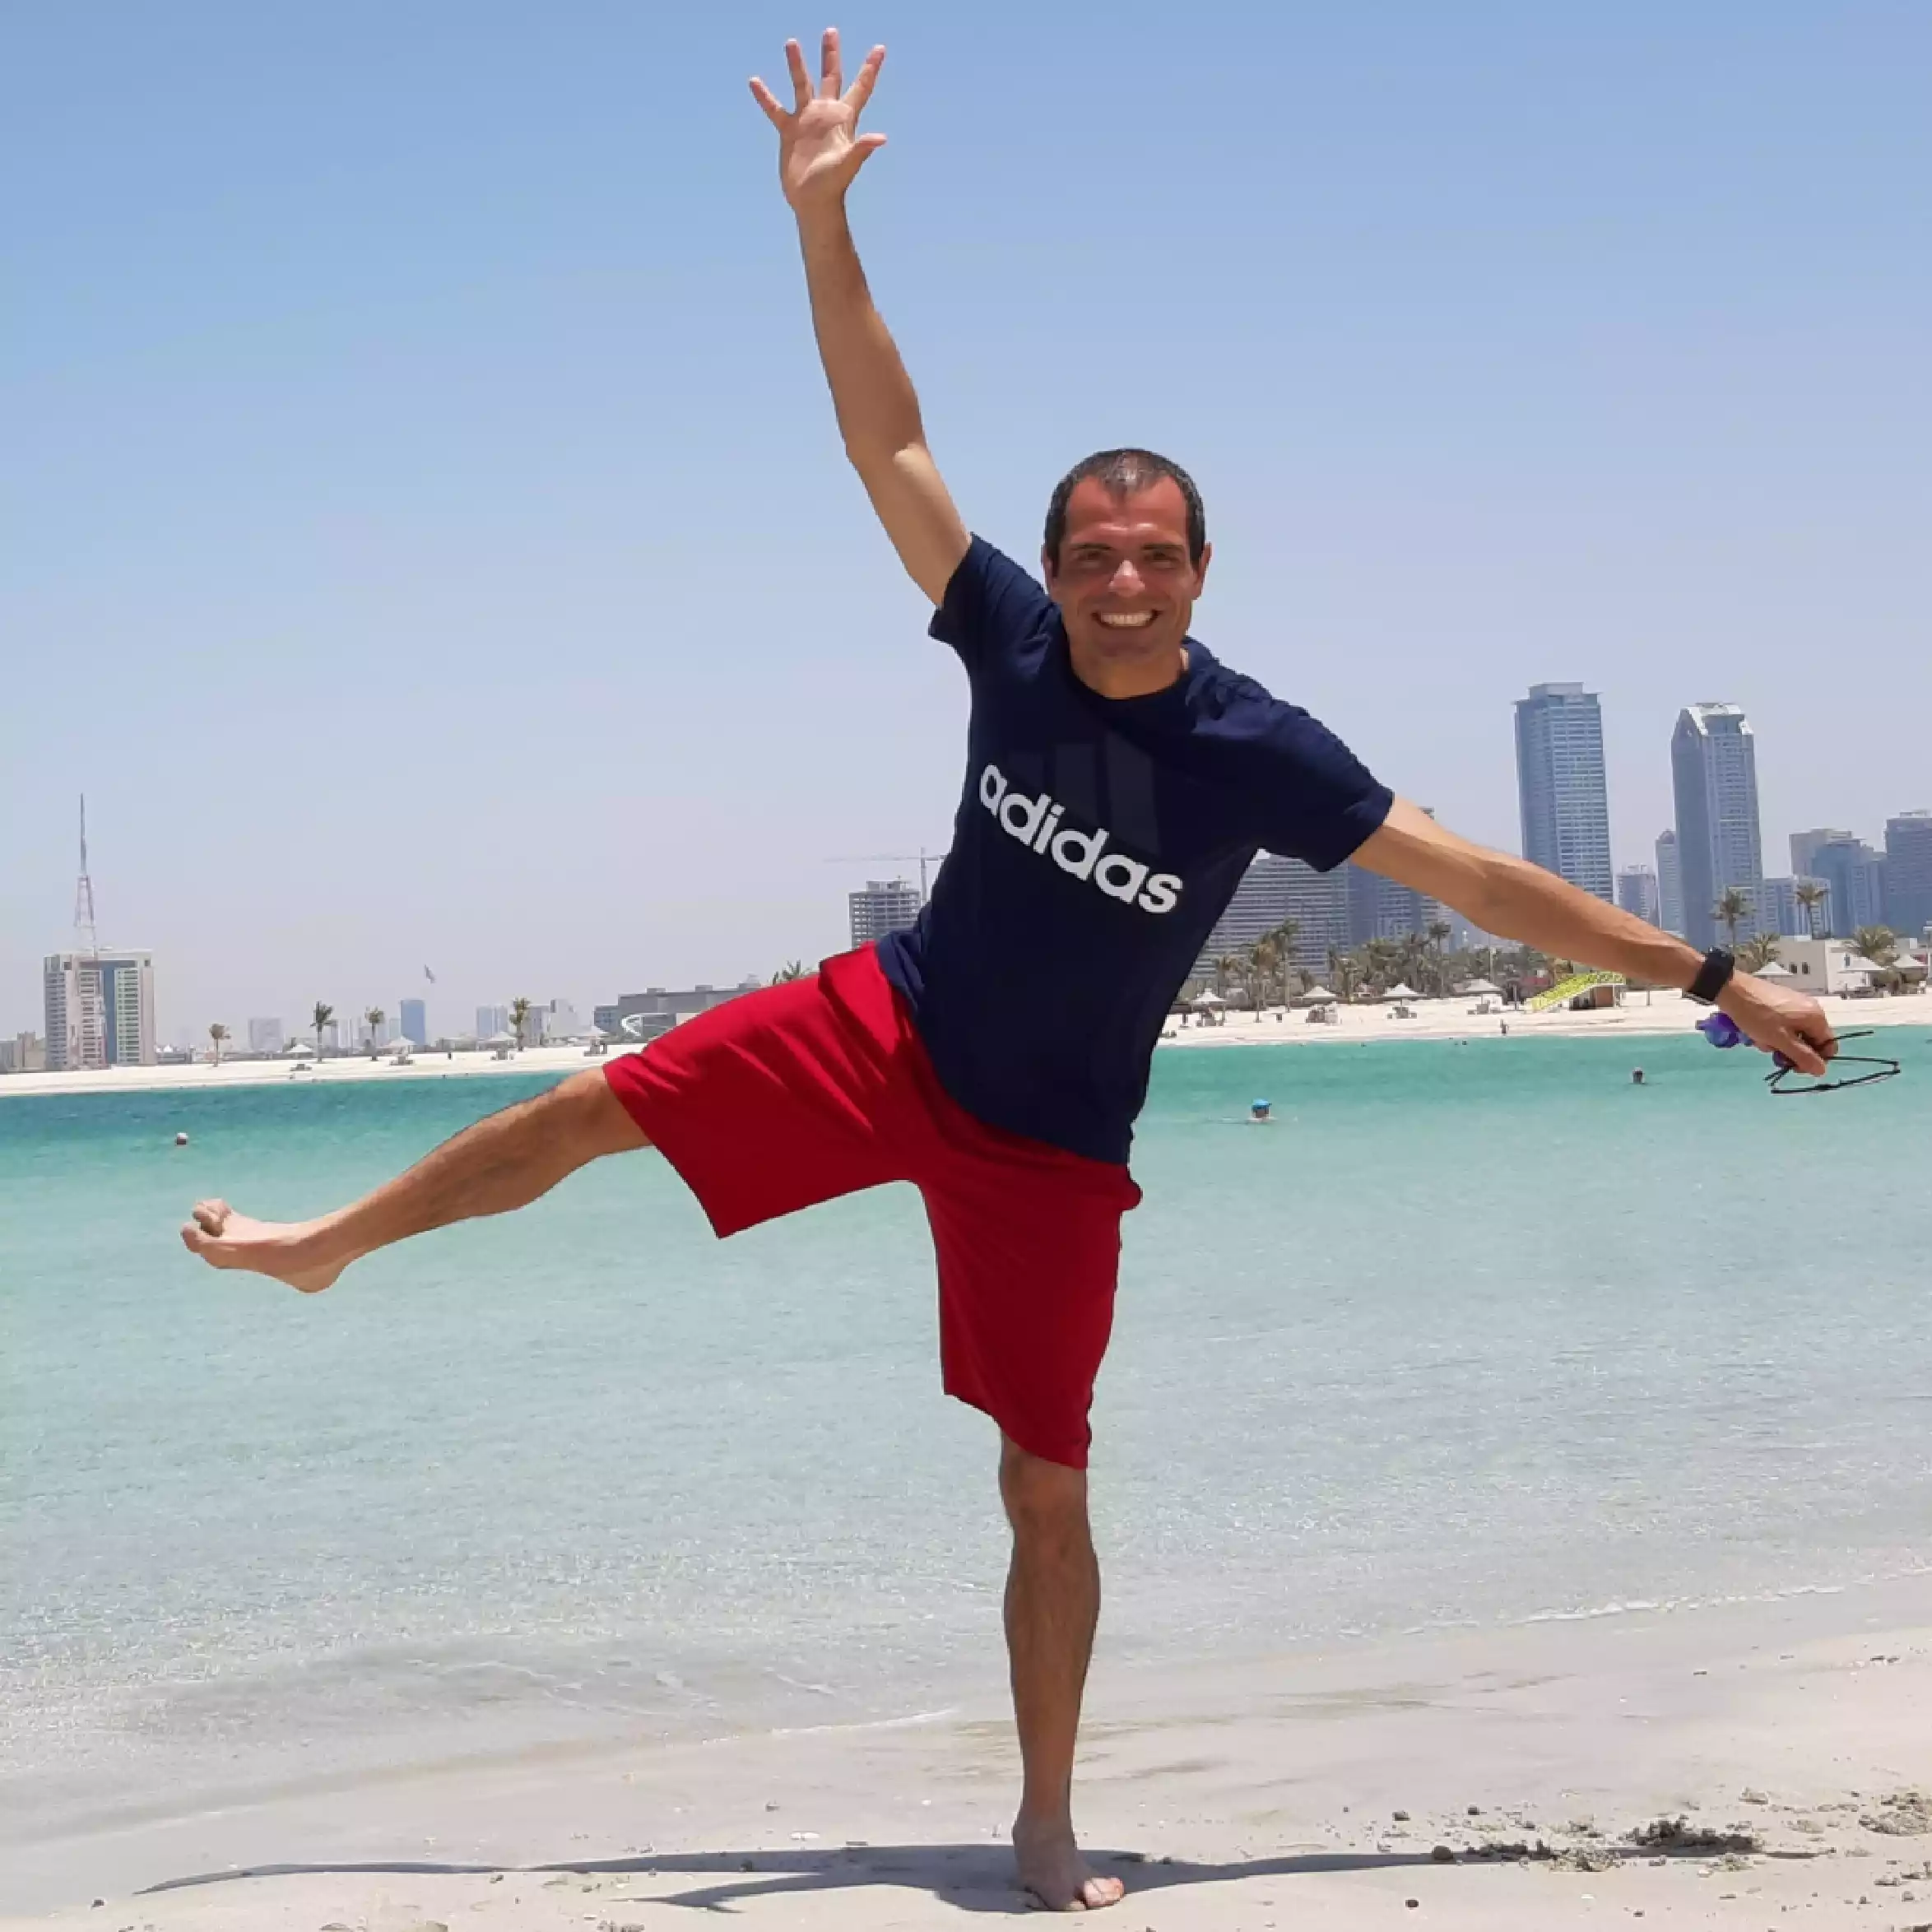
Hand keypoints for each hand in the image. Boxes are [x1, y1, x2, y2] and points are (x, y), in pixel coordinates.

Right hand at [750, 28, 886, 213]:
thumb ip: (862, 148)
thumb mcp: (848, 165)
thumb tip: (881, 138)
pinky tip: (754, 81)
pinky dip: (765, 97)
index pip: (860, 88)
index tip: (880, 49)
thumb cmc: (833, 186)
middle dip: (831, 55)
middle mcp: (826, 115)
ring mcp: (807, 121)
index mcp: (844, 119)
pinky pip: (775, 109)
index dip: (870, 69)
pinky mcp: (789, 132)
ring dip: (796, 65)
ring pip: (801, 85)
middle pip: (830, 77)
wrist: (812, 202)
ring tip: (791, 43)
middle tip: (831, 31)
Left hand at [1716, 971, 1834, 1075]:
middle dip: (1790, 1050)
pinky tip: (1756, 1032)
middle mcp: (1811, 1010)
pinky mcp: (1781, 1004)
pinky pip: (1782, 1026)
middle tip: (1773, 1052)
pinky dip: (1771, 1033)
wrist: (1732, 990)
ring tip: (1760, 1039)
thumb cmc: (1758, 1016)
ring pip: (1793, 1035)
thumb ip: (1802, 1056)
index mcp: (1816, 1017)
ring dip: (1777, 1043)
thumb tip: (1822, 1071)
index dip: (1814, 1060)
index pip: (1827, 1046)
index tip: (1795, 1067)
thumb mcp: (1780, 1040)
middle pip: (1809, 1041)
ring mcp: (1795, 1006)